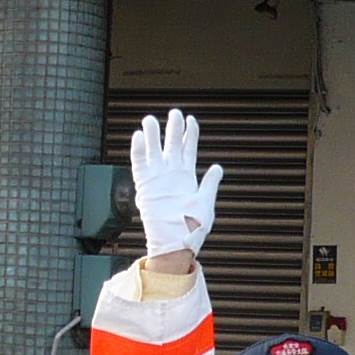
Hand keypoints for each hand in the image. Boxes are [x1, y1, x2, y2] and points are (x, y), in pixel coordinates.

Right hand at [130, 109, 222, 258]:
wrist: (176, 242)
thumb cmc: (192, 227)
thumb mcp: (206, 203)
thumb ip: (209, 184)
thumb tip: (217, 167)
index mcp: (187, 177)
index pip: (188, 149)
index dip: (190, 134)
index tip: (191, 120)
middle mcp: (171, 175)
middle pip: (171, 145)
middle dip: (173, 128)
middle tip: (174, 112)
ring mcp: (157, 179)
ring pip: (153, 151)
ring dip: (151, 135)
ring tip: (149, 120)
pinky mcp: (145, 187)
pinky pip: (139, 165)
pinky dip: (138, 151)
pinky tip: (137, 136)